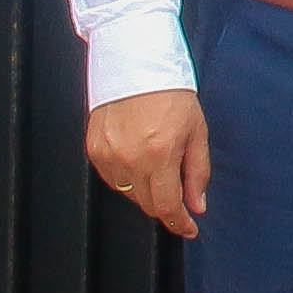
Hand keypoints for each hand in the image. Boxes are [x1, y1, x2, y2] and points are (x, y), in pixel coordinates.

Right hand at [87, 88, 209, 238]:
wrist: (136, 64)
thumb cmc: (170, 93)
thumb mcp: (196, 132)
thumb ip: (197, 173)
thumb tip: (197, 205)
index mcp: (159, 155)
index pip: (167, 206)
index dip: (179, 223)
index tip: (188, 228)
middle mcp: (130, 159)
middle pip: (147, 204)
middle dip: (165, 206)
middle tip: (178, 196)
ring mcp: (108, 155)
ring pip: (128, 193)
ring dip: (145, 191)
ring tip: (157, 167)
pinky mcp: (94, 148)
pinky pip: (112, 178)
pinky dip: (126, 178)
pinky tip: (138, 160)